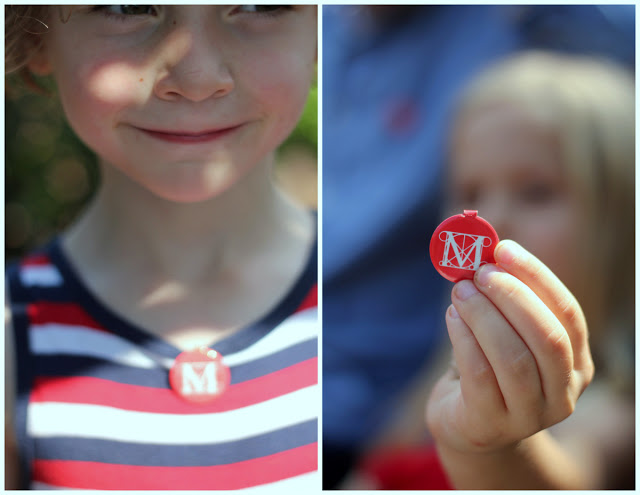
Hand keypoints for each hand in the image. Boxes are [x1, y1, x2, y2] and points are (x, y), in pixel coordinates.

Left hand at [426, 240, 593, 454]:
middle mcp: (563, 393)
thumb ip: (499, 298)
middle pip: (548, 337)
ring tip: (460, 291)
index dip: (536, 277)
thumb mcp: (502, 333)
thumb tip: (479, 250)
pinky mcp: (491, 424)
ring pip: (514, 358)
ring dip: (484, 315)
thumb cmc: (486, 366)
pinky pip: (480, 375)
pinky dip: (464, 339)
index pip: (568, 312)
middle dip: (511, 296)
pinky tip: (451, 317)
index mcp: (576, 362)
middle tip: (479, 271)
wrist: (466, 423)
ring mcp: (529, 415)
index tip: (504, 249)